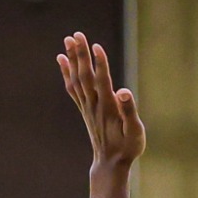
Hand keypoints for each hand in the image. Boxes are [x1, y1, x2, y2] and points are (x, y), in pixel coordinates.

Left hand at [58, 33, 144, 167]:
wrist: (110, 163)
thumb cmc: (127, 147)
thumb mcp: (135, 131)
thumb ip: (130, 111)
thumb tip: (124, 91)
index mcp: (108, 108)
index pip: (102, 81)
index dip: (99, 64)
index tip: (95, 46)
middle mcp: (94, 105)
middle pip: (85, 76)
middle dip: (81, 55)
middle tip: (77, 34)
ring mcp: (87, 106)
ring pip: (76, 79)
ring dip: (72, 59)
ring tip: (68, 40)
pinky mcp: (84, 109)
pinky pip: (72, 87)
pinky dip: (66, 72)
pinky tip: (62, 59)